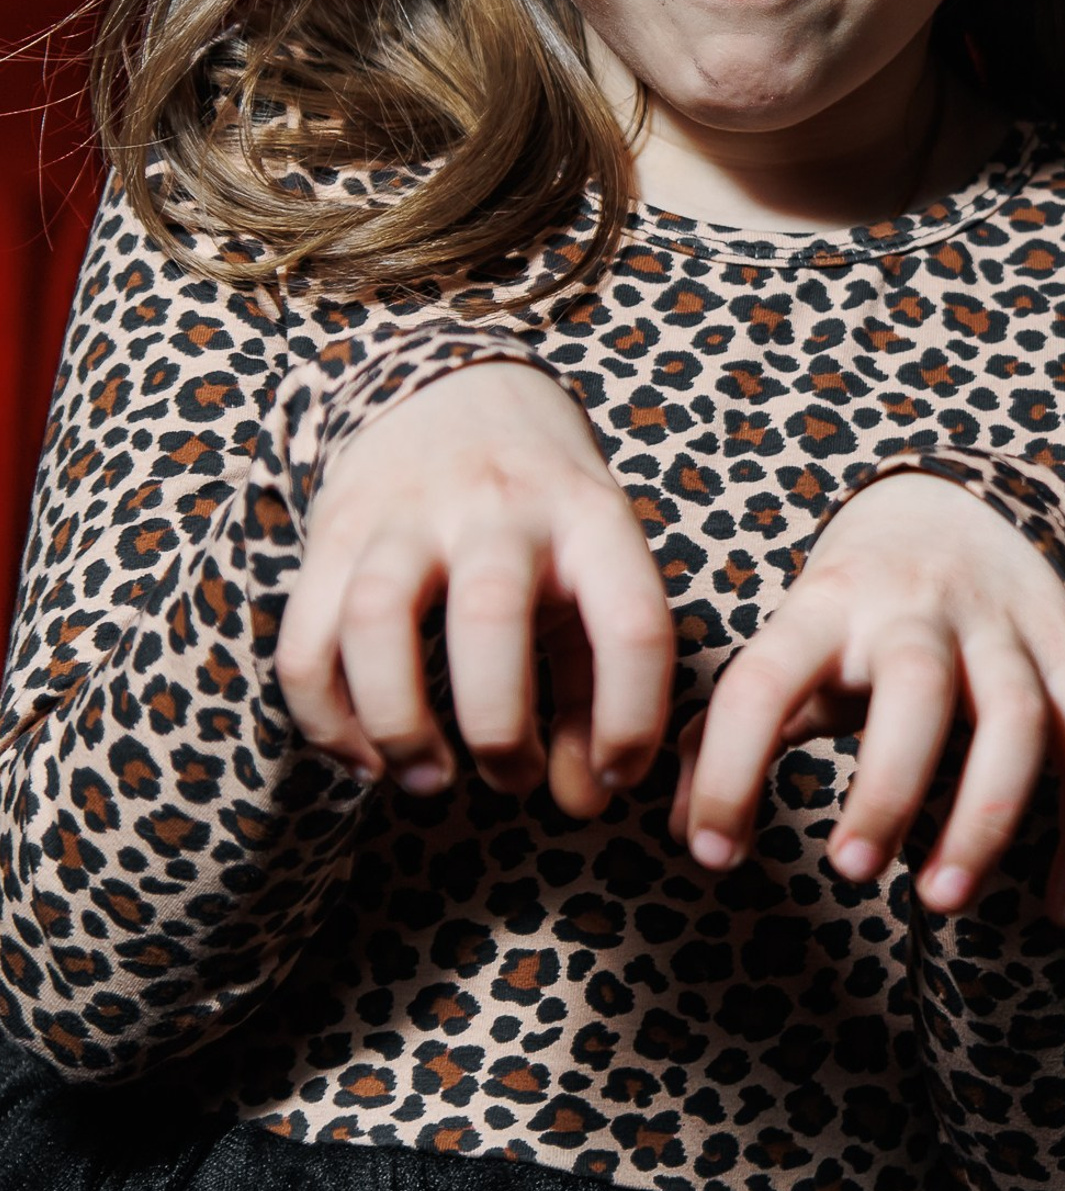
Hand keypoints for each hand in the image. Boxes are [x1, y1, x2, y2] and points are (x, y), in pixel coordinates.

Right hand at [280, 361, 674, 808]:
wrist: (454, 390)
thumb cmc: (547, 514)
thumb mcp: (598, 574)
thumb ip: (598, 686)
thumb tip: (586, 800)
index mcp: (592, 519)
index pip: (632, 624)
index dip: (631, 720)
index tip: (617, 778)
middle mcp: (501, 509)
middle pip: (489, 618)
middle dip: (499, 726)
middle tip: (512, 781)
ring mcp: (407, 516)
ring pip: (377, 619)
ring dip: (399, 722)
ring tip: (428, 781)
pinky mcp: (332, 535)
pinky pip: (305, 636)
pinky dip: (326, 716)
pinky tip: (366, 759)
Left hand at [670, 473, 1064, 924]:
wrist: (959, 510)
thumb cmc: (852, 613)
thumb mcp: (785, 647)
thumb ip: (729, 733)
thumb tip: (691, 838)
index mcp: (826, 606)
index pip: (765, 679)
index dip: (730, 767)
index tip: (714, 856)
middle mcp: (919, 611)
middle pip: (916, 685)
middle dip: (886, 784)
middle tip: (848, 872)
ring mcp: (1004, 633)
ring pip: (1018, 718)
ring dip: (986, 817)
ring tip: (940, 905)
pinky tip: (1059, 911)